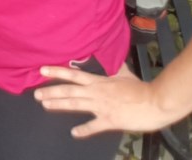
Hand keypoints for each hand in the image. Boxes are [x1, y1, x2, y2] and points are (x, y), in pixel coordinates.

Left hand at [33, 63, 173, 136]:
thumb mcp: (125, 74)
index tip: (42, 70)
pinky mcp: (110, 120)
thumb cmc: (141, 89)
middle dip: (51, 91)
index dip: (57, 72)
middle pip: (69, 90)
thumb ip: (115, 68)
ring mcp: (102, 106)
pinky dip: (84, 130)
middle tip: (36, 93)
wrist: (156, 101)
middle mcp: (96, 92)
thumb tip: (112, 60)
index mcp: (99, 81)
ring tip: (45, 104)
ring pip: (75, 104)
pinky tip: (74, 133)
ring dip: (59, 104)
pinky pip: (94, 125)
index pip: (74, 74)